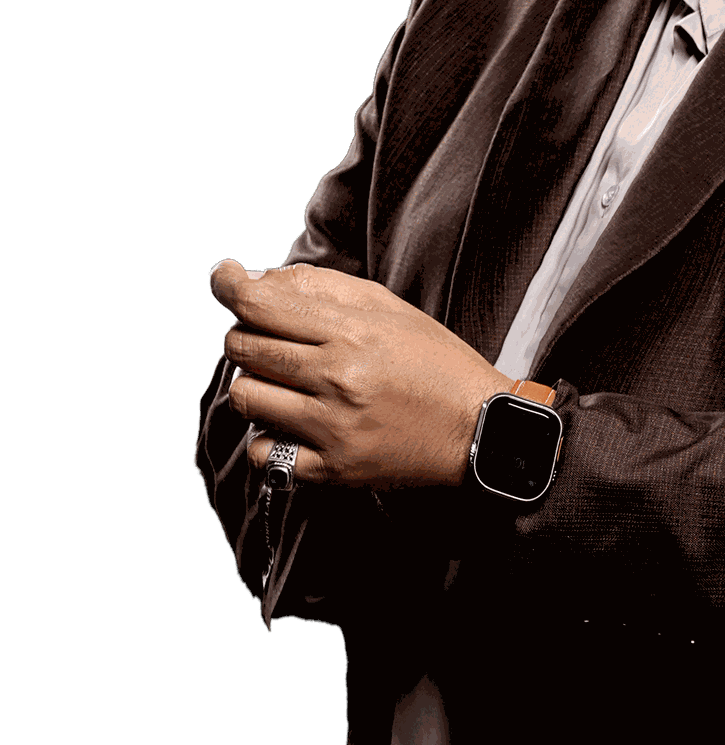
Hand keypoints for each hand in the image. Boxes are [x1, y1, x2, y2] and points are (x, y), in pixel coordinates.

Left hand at [210, 260, 513, 488]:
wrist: (480, 427)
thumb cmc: (436, 363)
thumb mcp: (391, 310)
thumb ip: (327, 291)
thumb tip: (264, 280)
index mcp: (353, 332)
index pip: (262, 304)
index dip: (230, 286)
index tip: (225, 277)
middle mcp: (338, 376)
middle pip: (245, 348)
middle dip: (245, 337)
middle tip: (267, 339)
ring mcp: (333, 426)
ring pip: (247, 398)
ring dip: (254, 385)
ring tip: (281, 384)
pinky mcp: (333, 468)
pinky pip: (265, 452)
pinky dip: (266, 437)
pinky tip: (289, 426)